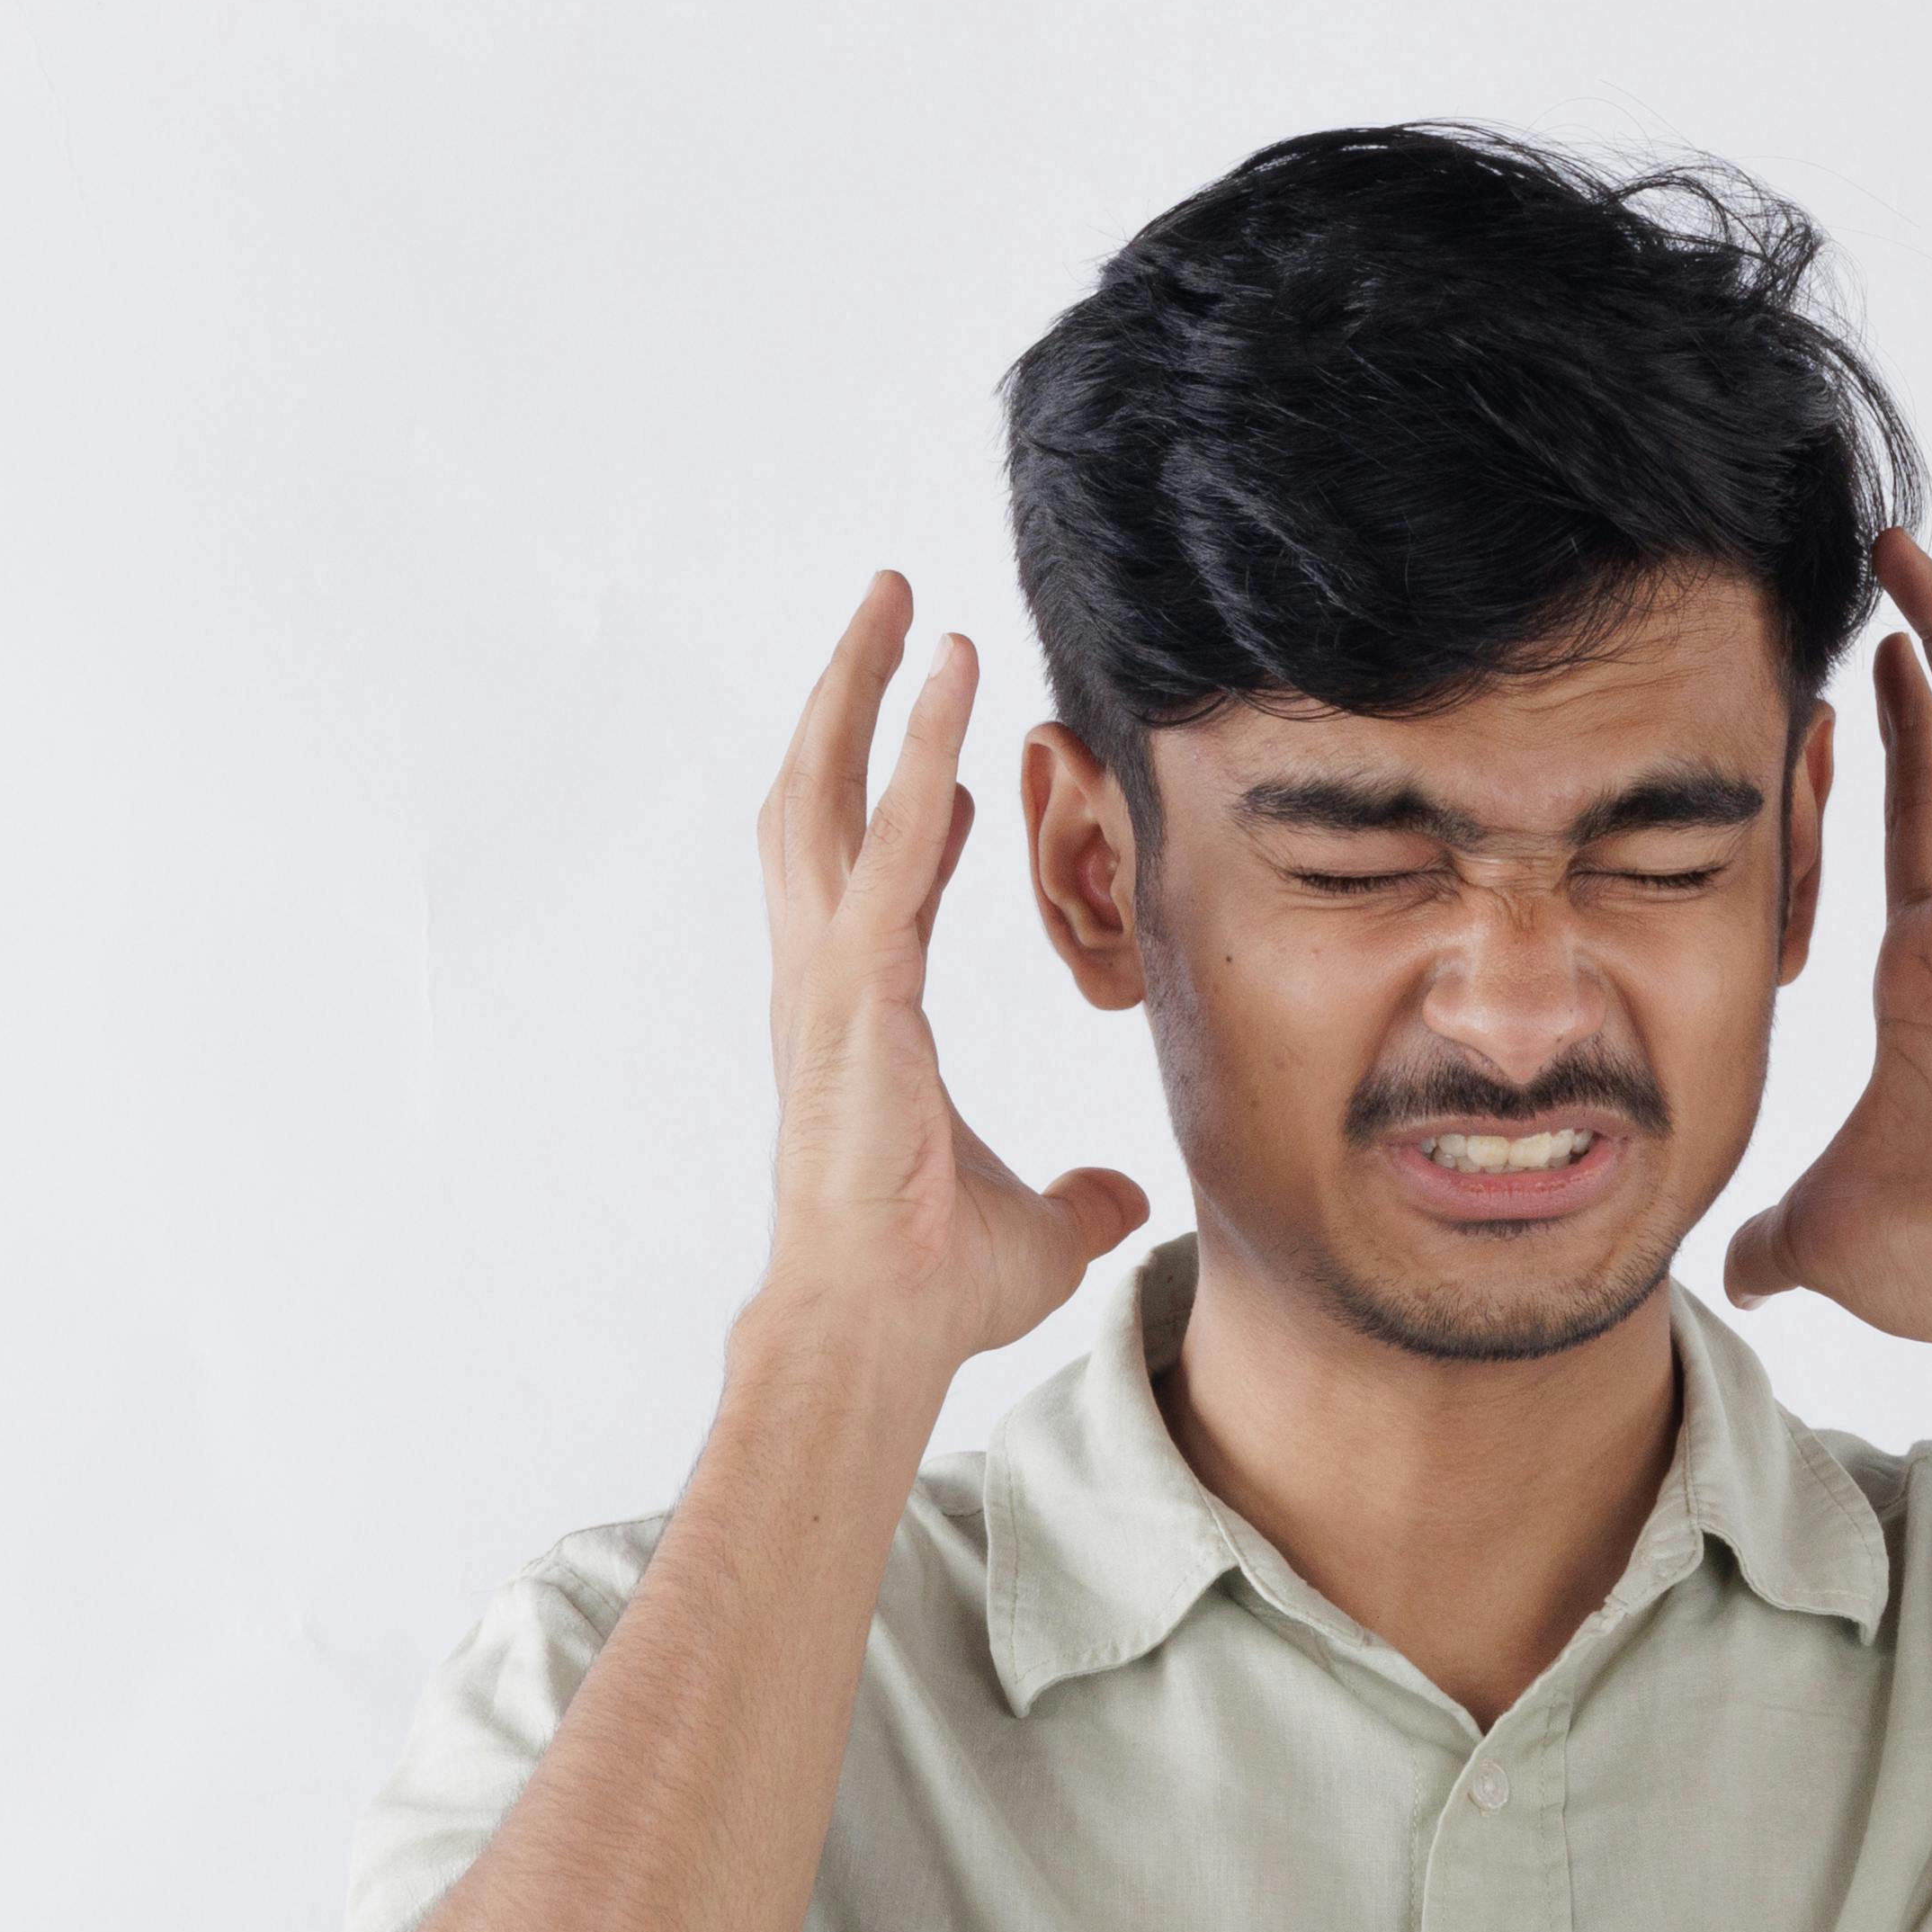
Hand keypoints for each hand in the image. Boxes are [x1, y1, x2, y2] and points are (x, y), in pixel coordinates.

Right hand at [757, 575, 1150, 1381]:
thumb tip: (1118, 1199)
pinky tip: (951, 689)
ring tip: (900, 602)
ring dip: (862, 690)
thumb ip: (1073, 1197)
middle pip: (813, 803)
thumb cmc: (928, 1290)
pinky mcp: (854, 992)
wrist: (877, 1329)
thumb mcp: (1034, 1228)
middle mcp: (824, 983)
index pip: (871, 884)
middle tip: (888, 609)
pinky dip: (916, 758)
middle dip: (847, 699)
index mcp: (857, 1025)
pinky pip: (887, 849)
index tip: (943, 759)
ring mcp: (827, 980)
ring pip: (825, 796)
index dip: (899, 810)